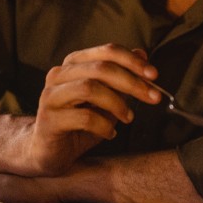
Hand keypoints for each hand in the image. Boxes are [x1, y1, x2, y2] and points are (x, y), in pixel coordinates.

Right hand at [25, 43, 161, 174]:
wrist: (48, 151)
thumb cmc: (79, 123)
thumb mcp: (107, 99)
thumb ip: (121, 76)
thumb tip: (142, 54)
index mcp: (74, 64)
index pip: (107, 51)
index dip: (133, 61)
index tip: (154, 75)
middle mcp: (59, 74)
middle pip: (101, 68)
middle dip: (132, 82)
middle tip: (153, 97)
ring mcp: (51, 96)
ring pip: (90, 88)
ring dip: (117, 103)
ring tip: (128, 118)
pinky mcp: (48, 119)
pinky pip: (83, 117)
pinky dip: (104, 126)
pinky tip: (109, 134)